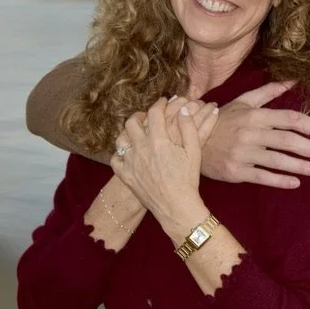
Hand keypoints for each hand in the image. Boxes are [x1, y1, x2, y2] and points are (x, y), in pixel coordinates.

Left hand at [111, 97, 218, 227]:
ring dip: (128, 132)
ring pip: (120, 138)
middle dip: (140, 115)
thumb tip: (183, 110)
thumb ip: (188, 128)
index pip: (154, 113)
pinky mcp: (125, 176)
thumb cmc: (188, 179)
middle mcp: (140, 148)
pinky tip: (128, 153)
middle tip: (148, 116)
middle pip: (132, 122)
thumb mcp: (194, 151)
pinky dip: (120, 153)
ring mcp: (130, 162)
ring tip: (136, 133)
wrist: (176, 206)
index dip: (159, 103)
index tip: (163, 102)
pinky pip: (115, 158)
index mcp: (158, 140)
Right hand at [201, 81, 309, 188]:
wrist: (190, 140)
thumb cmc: (221, 120)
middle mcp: (250, 133)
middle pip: (287, 141)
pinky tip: (295, 182)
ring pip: (278, 161)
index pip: (289, 119)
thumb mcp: (243, 101)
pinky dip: (280, 180)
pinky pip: (262, 177)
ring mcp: (242, 153)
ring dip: (301, 166)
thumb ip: (269, 91)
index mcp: (254, 115)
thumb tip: (293, 80)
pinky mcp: (235, 171)